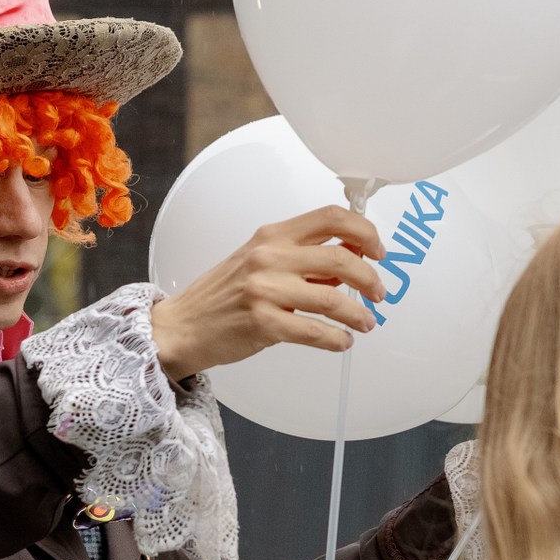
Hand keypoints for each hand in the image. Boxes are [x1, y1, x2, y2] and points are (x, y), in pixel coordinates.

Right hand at [150, 206, 387, 381]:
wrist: (181, 326)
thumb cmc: (221, 295)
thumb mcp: (258, 261)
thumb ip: (301, 257)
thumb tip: (351, 259)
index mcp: (271, 235)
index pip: (331, 217)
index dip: (364, 231)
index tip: (377, 249)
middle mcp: (269, 257)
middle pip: (341, 257)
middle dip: (369, 278)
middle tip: (378, 293)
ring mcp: (265, 290)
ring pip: (332, 298)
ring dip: (358, 313)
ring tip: (366, 323)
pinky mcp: (262, 323)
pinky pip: (314, 331)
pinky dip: (336, 338)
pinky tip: (342, 341)